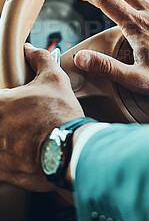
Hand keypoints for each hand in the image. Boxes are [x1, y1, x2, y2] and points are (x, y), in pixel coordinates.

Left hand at [0, 44, 83, 190]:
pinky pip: (2, 163)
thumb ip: (40, 60)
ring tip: (27, 138)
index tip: (15, 104)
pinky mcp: (1, 171)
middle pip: (0, 119)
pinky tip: (26, 154)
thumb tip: (30, 49)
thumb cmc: (60, 115)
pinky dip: (11, 158)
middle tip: (24, 120)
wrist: (69, 150)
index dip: (8, 100)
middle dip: (9, 119)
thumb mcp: (54, 79)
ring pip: (1, 140)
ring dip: (9, 138)